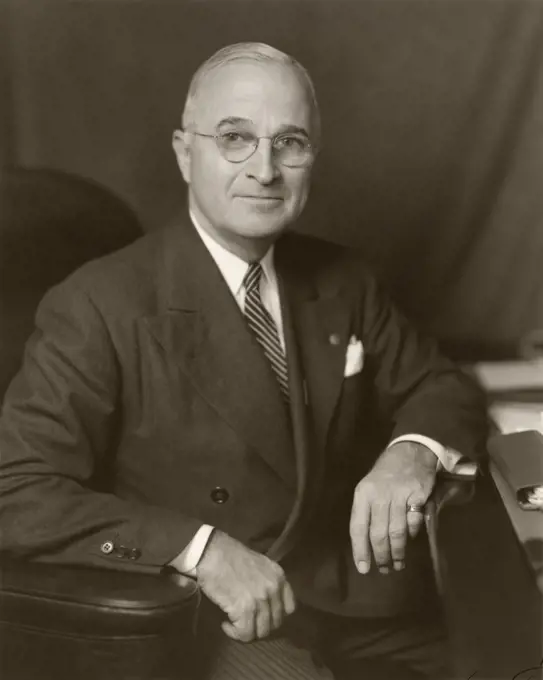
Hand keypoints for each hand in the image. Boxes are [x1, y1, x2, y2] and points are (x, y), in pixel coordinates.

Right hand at [195, 530, 295, 641]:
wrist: (211, 552)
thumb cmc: (230, 556)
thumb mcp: (259, 564)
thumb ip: (268, 582)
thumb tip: (268, 603)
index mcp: (279, 576)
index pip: (290, 607)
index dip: (276, 615)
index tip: (263, 615)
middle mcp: (274, 588)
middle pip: (276, 623)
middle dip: (260, 625)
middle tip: (245, 621)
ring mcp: (260, 599)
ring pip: (261, 631)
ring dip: (247, 631)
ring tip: (234, 623)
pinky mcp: (245, 609)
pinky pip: (245, 633)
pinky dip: (235, 633)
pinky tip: (226, 624)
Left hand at [350, 442, 436, 574]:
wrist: (410, 450)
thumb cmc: (385, 473)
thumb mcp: (368, 487)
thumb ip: (367, 512)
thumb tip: (366, 544)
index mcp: (362, 494)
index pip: (358, 527)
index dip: (360, 550)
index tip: (363, 568)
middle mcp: (379, 495)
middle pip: (378, 533)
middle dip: (381, 555)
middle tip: (384, 569)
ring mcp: (399, 495)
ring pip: (396, 531)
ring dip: (397, 552)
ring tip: (397, 564)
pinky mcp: (417, 495)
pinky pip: (413, 522)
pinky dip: (412, 534)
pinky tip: (410, 541)